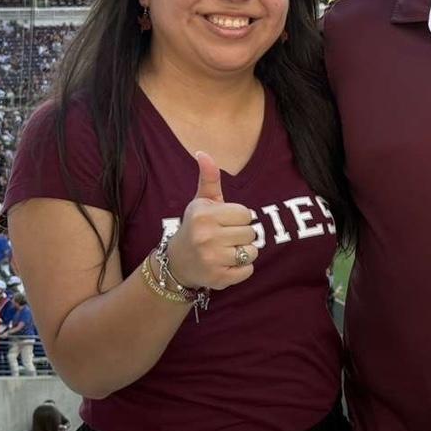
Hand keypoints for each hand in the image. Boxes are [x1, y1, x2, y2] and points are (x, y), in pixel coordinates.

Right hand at [165, 152, 257, 290]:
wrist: (178, 263)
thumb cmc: (196, 227)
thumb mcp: (201, 202)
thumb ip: (209, 178)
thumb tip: (203, 152)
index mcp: (203, 215)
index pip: (246, 213)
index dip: (238, 218)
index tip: (223, 222)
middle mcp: (205, 236)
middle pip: (251, 232)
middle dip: (241, 235)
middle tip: (224, 238)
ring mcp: (212, 259)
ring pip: (252, 251)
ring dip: (243, 252)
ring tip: (225, 251)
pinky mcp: (219, 278)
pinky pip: (248, 270)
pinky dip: (242, 269)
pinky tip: (225, 264)